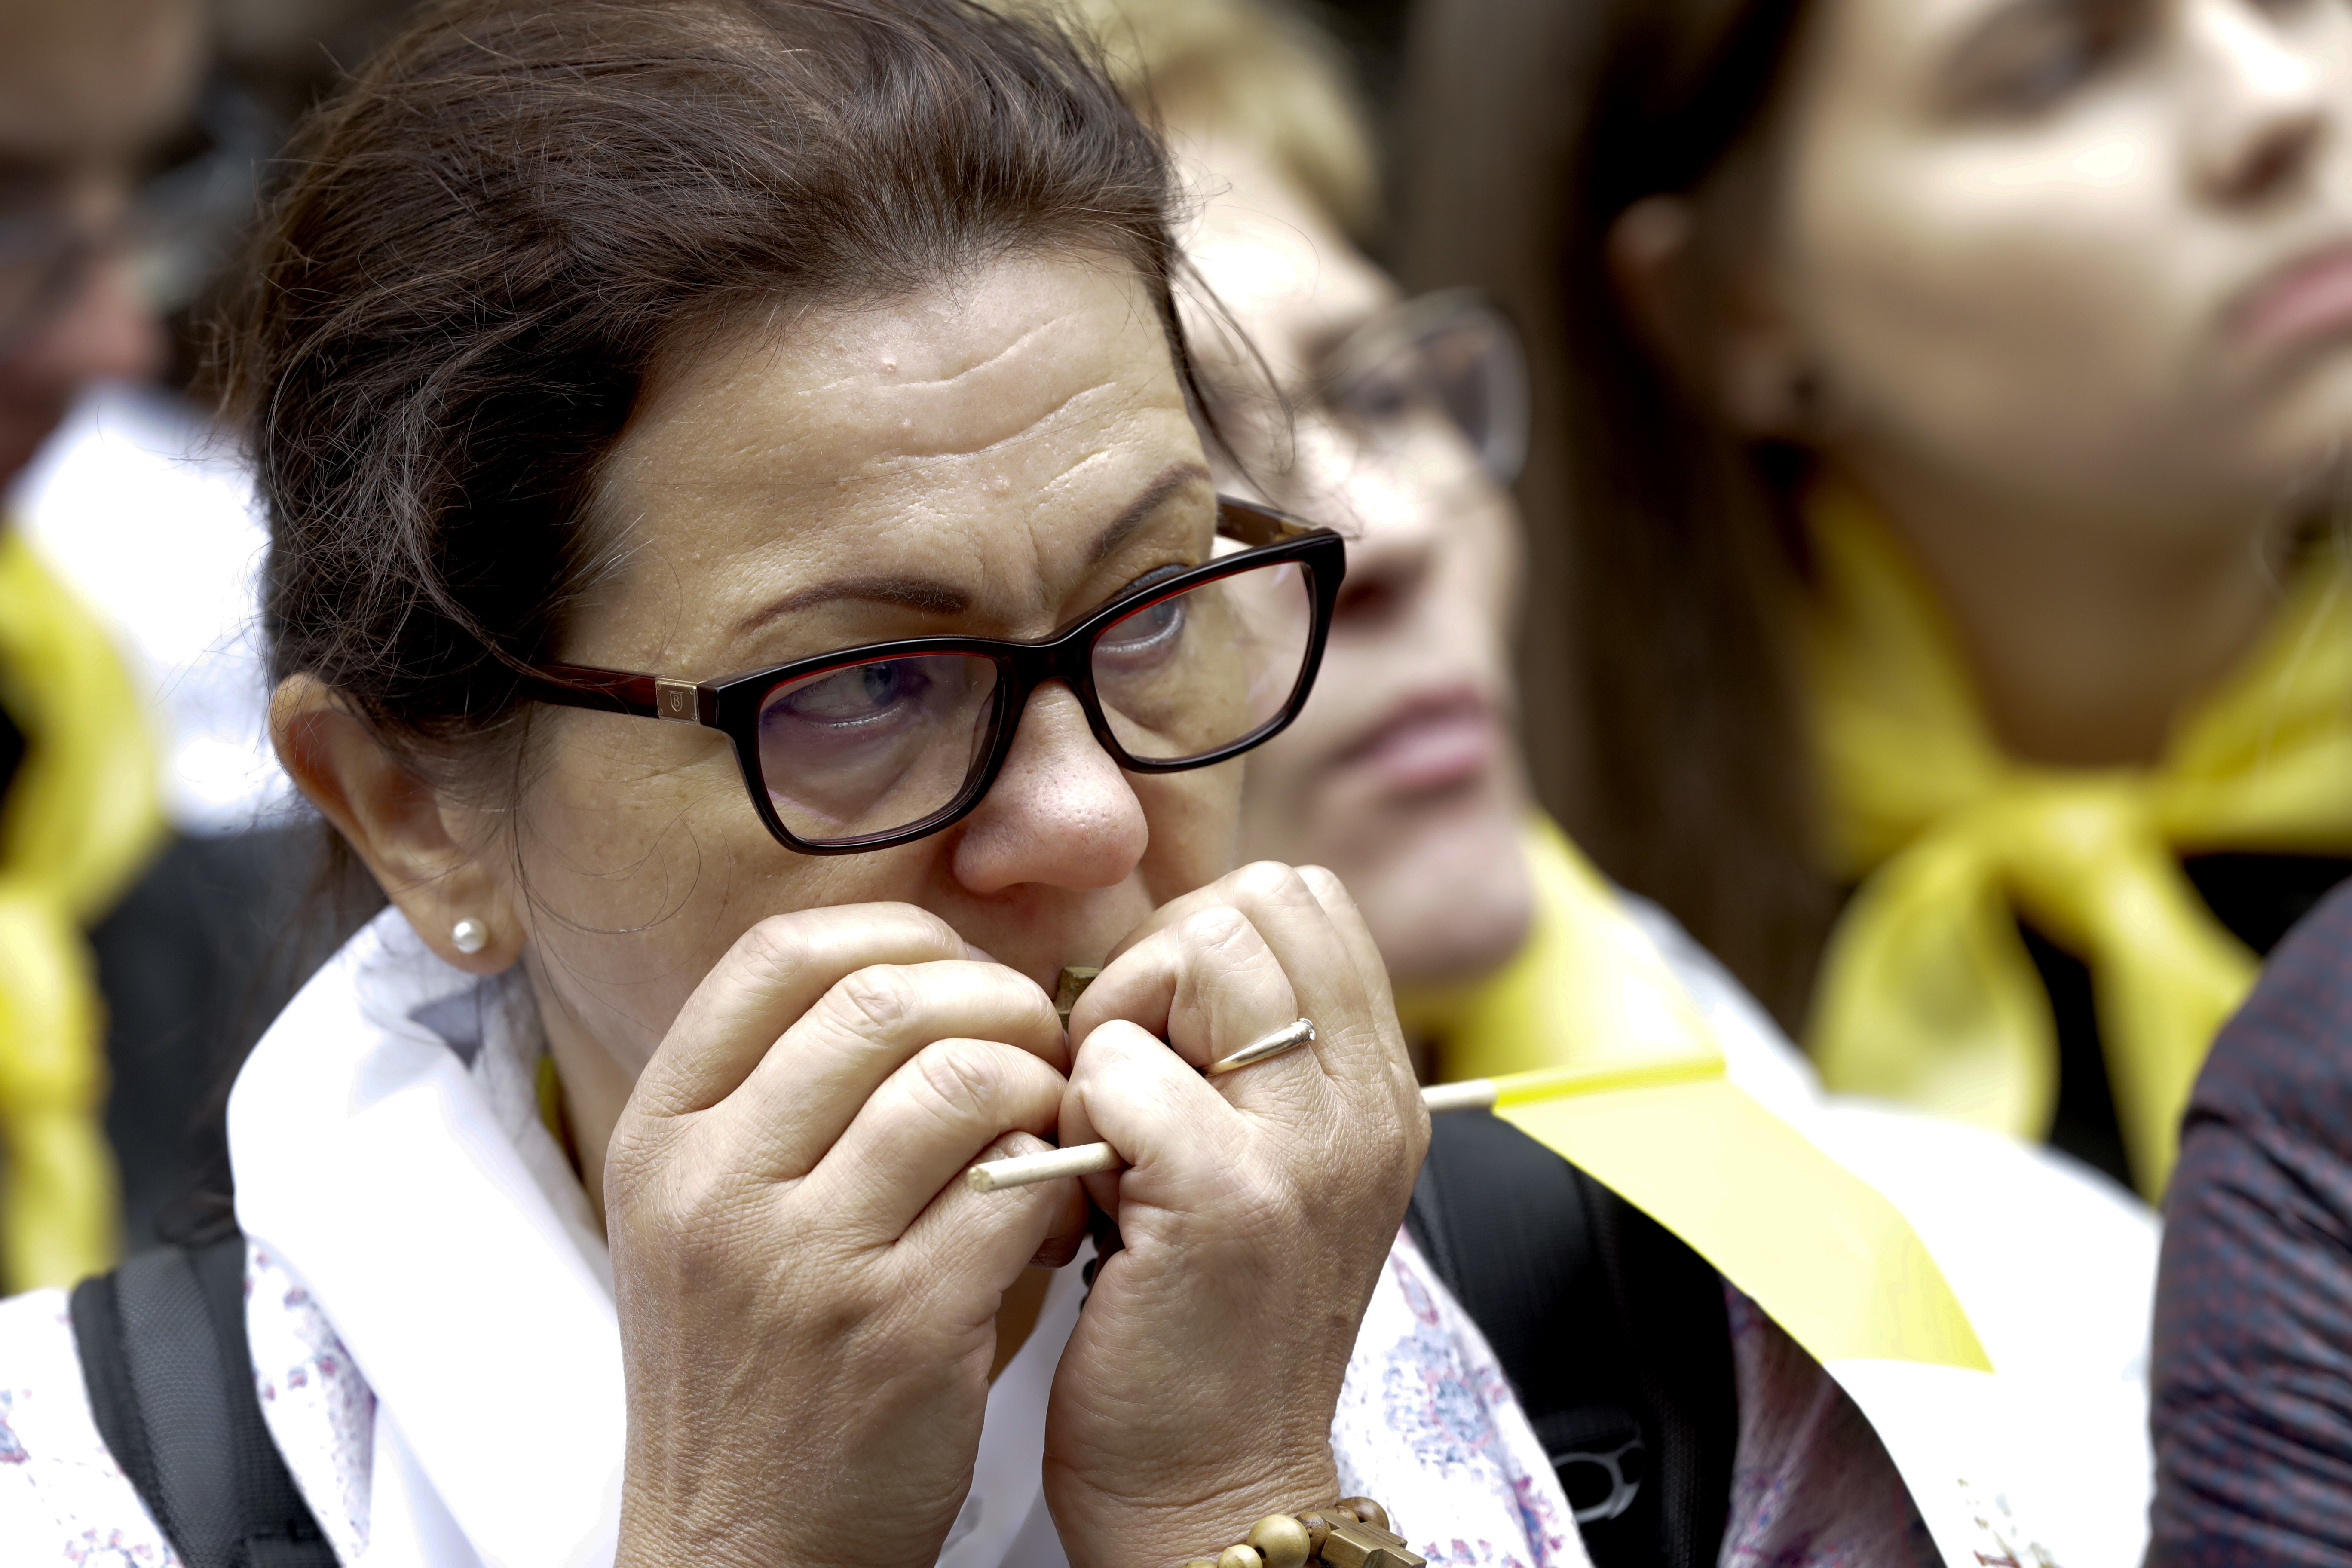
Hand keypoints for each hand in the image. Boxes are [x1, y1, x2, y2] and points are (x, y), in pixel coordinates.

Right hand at [605, 905, 1087, 1567]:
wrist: (742, 1550)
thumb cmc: (753, 1367)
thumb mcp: (707, 1215)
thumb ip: (780, 1094)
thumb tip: (915, 975)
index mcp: (662, 1134)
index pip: (782, 955)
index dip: (898, 937)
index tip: (958, 975)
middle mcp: (714, 1182)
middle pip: (882, 997)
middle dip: (991, 999)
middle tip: (1037, 1044)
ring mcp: (801, 1255)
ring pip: (960, 1079)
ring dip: (1037, 1083)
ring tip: (1053, 1123)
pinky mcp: (896, 1326)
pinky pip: (1013, 1187)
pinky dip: (1059, 1177)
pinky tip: (1057, 1210)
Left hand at [1041, 863, 1426, 1565]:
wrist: (1215, 1494)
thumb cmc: (1209, 1330)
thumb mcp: (1272, 1175)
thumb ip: (1251, 1064)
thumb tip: (1170, 957)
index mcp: (1378, 1093)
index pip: (1306, 900)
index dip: (1204, 937)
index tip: (1161, 1037)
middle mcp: (1364, 1109)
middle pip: (1254, 901)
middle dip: (1156, 963)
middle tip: (1124, 1076)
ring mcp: (1305, 1152)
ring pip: (1196, 951)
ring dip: (1115, 1023)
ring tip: (1106, 1127)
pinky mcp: (1226, 1201)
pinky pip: (1119, 1065)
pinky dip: (1076, 1109)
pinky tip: (1081, 1186)